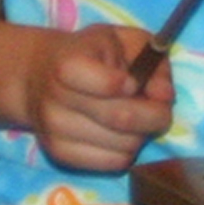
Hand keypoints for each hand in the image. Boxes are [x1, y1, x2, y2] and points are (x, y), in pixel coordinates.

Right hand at [20, 22, 175, 172]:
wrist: (37, 73)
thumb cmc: (90, 53)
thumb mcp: (124, 40)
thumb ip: (152, 61)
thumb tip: (165, 96)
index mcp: (69, 64)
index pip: (110, 84)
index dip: (133, 85)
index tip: (135, 81)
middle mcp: (55, 100)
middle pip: (122, 118)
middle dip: (154, 115)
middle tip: (159, 108)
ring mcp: (54, 131)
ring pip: (122, 145)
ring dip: (142, 134)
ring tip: (137, 118)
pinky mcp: (59, 155)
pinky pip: (112, 164)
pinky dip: (128, 152)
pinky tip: (122, 135)